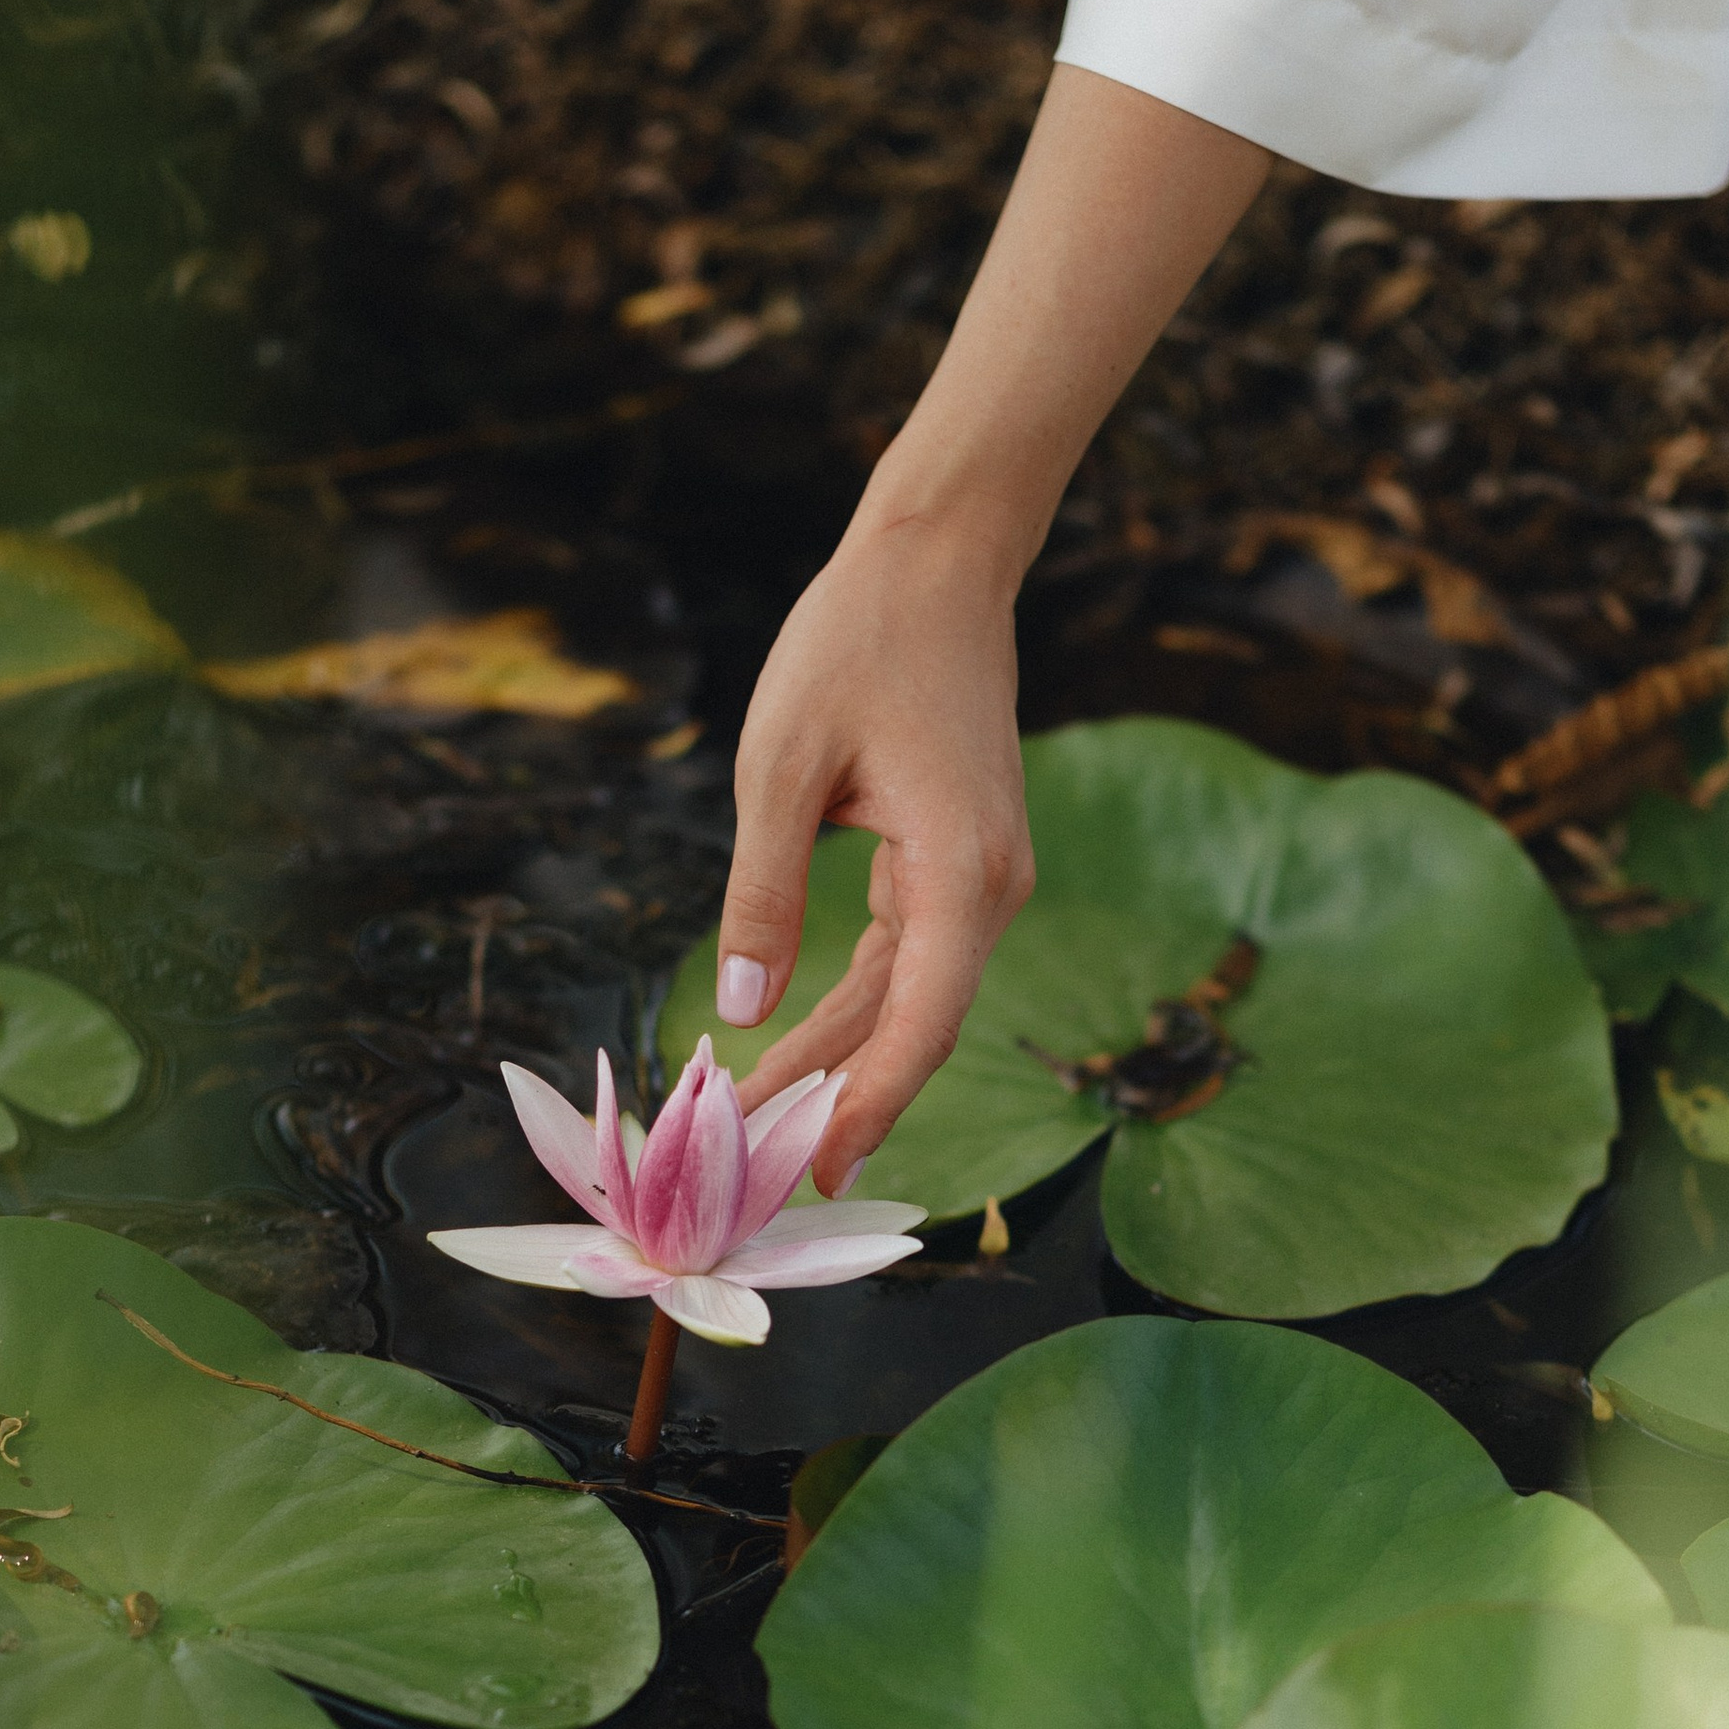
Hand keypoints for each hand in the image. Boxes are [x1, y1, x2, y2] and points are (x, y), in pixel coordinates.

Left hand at [708, 69, 1267, 1197]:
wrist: (936, 560)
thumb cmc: (854, 642)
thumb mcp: (777, 766)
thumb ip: (759, 894)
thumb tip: (739, 1008)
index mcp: (958, 867)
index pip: (921, 1020)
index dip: (872, 1102)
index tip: (819, 1164)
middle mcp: (990, 887)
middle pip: (916, 1025)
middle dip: (841, 1097)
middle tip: (764, 1168)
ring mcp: (983, 880)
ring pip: (911, 998)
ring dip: (841, 1058)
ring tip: (761, 1117)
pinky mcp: (961, 866)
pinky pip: (910, 958)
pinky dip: (858, 1006)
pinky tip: (801, 1048)